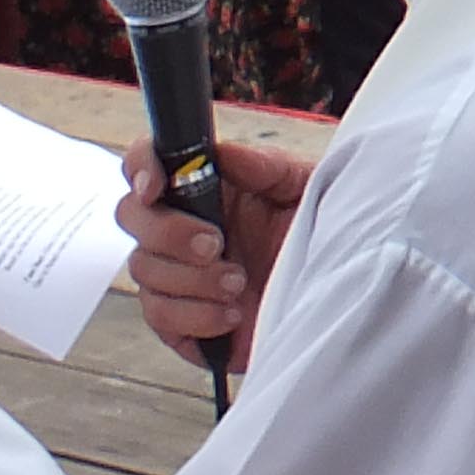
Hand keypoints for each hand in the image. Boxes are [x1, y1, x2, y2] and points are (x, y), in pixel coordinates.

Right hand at [123, 126, 312, 373]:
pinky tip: (233, 314)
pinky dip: (196, 315)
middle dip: (169, 231)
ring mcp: (179, 274)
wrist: (342, 292)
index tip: (156, 187)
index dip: (141, 167)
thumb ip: (263, 166)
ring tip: (239, 282)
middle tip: (216, 243)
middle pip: (132, 217)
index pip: (148, 163)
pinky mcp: (183, 322)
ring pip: (144, 270)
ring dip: (193, 278)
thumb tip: (220, 151)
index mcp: (206, 186)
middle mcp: (183, 227)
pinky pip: (162, 318)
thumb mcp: (303, 188)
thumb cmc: (322, 232)